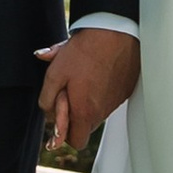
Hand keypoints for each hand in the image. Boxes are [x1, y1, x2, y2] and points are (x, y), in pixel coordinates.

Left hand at [38, 27, 140, 151]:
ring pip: (99, 111)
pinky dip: (102, 91)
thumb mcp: (55, 74)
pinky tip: (97, 71)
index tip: (61, 111)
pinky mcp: (125, 89)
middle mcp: (104, 111)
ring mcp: (116, 100)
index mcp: (85, 112)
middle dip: (76, 114)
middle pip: (87, 126)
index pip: (76, 142)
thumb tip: (46, 110)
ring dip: (89, 101)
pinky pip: (110, 98)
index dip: (65, 131)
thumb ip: (46, 98)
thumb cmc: (85, 51)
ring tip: (83, 76)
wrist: (114, 31)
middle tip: (70, 90)